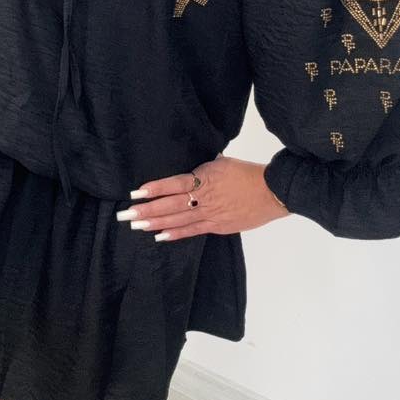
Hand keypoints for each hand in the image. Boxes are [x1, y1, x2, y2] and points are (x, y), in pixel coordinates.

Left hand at [116, 153, 290, 238]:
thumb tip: (189, 172)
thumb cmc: (247, 173)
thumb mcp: (221, 163)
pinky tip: (160, 236)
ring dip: (156, 223)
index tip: (135, 193)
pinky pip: (193, 230)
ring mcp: (210, 214)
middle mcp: (204, 198)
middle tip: (126, 215)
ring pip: (178, 220)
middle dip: (146, 210)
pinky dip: (176, 233)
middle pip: (170, 205)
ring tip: (137, 225)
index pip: (173, 184)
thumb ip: (203, 170)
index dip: (154, 189)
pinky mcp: (218, 227)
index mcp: (204, 178)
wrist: (272, 192)